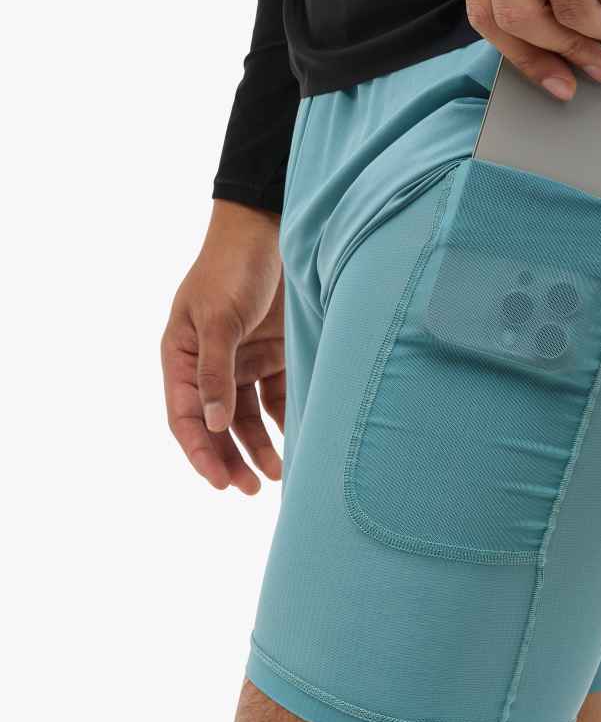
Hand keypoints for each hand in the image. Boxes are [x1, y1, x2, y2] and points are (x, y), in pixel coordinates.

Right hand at [162, 200, 284, 494]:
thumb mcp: (217, 318)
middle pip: (217, 425)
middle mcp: (209, 366)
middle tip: (249, 490)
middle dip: (231, 459)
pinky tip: (300, 440)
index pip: (183, 416)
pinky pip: (277, 398)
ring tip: (279, 475)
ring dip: (260, 448)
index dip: (200, 451)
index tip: (219, 482)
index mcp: (180, 356)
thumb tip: (212, 424)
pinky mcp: (275, 355)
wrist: (271, 231)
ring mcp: (243, 361)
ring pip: (248, 418)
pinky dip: (286, 421)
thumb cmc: (231, 268)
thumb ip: (215, 372)